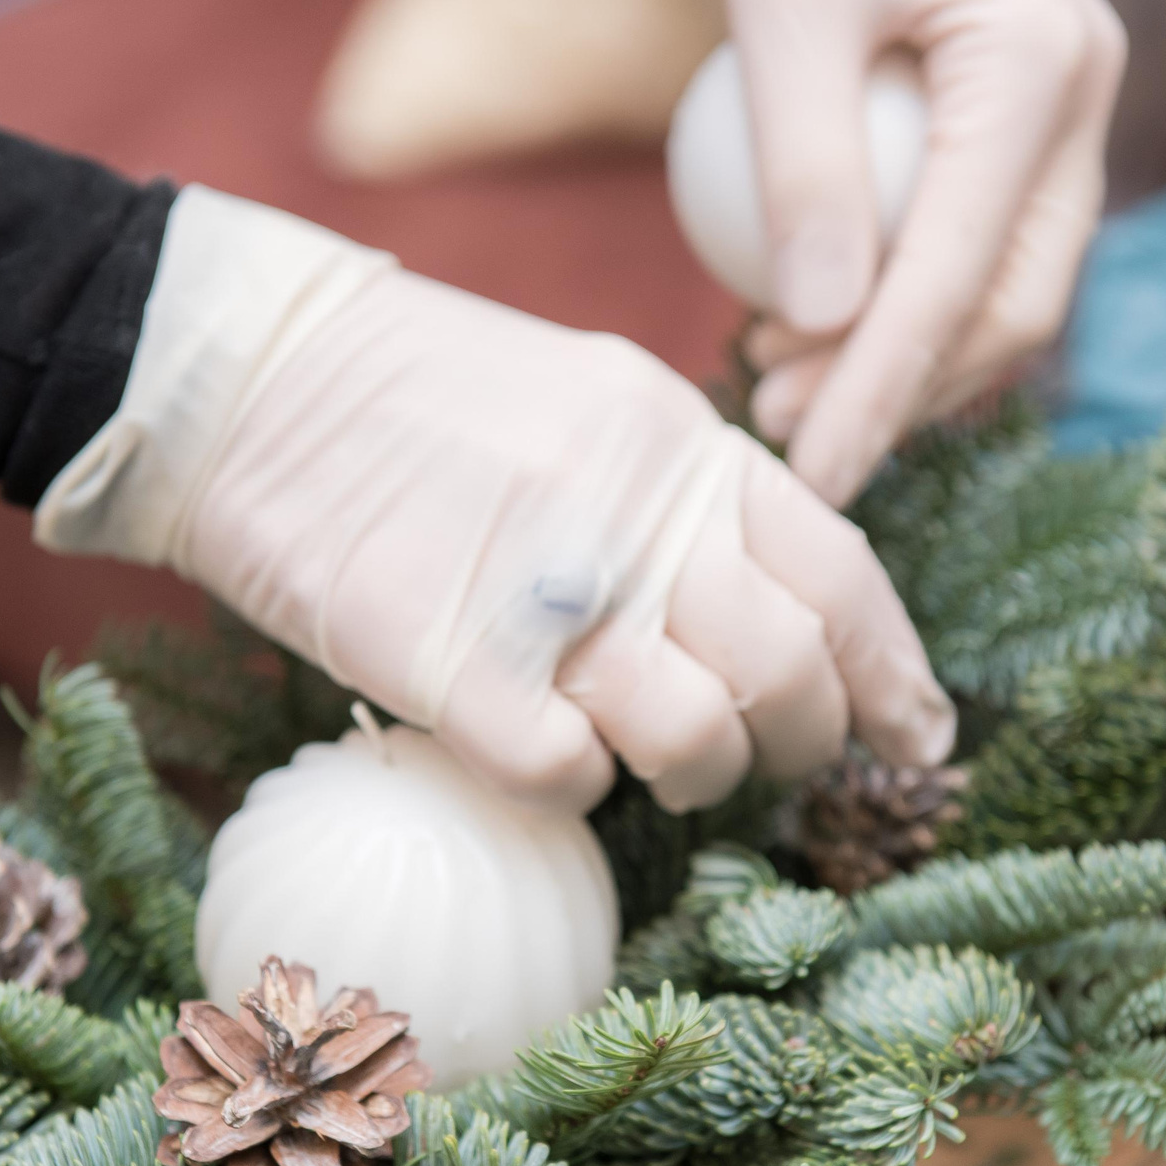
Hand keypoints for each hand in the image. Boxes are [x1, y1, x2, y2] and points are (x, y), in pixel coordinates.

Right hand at [36, 189, 954, 812]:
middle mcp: (641, 513)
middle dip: (801, 742)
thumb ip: (683, 495)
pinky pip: (566, 776)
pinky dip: (571, 789)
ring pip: (696, 738)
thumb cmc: (411, 395)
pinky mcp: (450, 663)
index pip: (841, 572)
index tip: (918, 738)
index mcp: (684, 443)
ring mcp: (549, 591)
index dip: (895, 672)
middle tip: (763, 763)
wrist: (247, 376)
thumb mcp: (589, 400)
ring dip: (691, 777)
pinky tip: (539, 756)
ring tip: (650, 766)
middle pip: (789, 670)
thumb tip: (769, 609)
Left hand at [717, 0, 1124, 505]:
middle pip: (1015, 302)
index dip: (883, 389)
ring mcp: (1067, 109)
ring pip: (1012, 287)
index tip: (812, 476)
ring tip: (784, 388)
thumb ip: (801, 161)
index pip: (959, 274)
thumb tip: (822, 331)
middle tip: (784, 436)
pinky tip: (814, 326)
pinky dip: (911, 305)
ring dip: (908, 360)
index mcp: (1035, 65)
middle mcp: (1080, 96)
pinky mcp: (1029, 118)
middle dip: (905, 393)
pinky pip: (985, 245)